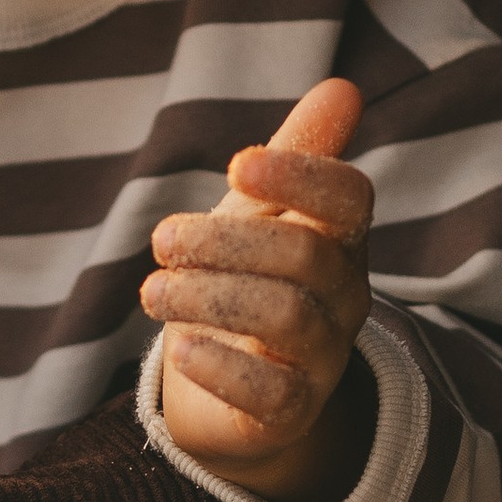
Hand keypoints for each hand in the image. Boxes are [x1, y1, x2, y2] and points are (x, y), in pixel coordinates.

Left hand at [142, 76, 374, 501]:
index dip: (300, 176)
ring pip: (286, 318)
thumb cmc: (243, 284)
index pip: (349, 199)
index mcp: (339, 240)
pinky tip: (180, 350)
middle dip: (225, 242)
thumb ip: (295, 155)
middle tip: (162, 241)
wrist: (229, 395)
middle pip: (304, 257)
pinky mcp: (293, 413)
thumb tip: (343, 87)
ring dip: (208, 297)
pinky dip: (222, 367)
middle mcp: (345, 297)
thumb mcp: (257, 216)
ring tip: (152, 293)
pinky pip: (272, 393)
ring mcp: (324, 358)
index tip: (236, 166)